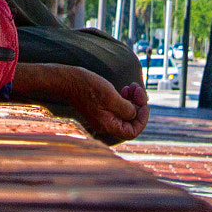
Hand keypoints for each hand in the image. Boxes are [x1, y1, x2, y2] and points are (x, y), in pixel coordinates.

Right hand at [13, 63, 149, 143]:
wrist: (67, 80)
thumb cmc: (87, 87)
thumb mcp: (110, 97)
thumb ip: (125, 109)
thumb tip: (135, 114)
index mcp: (108, 125)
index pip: (132, 131)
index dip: (142, 119)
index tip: (144, 104)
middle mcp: (106, 124)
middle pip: (130, 121)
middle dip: (138, 105)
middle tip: (137, 88)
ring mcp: (103, 116)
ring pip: (126, 113)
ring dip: (133, 100)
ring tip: (132, 86)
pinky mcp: (101, 108)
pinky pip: (119, 108)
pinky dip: (125, 98)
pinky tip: (126, 89)